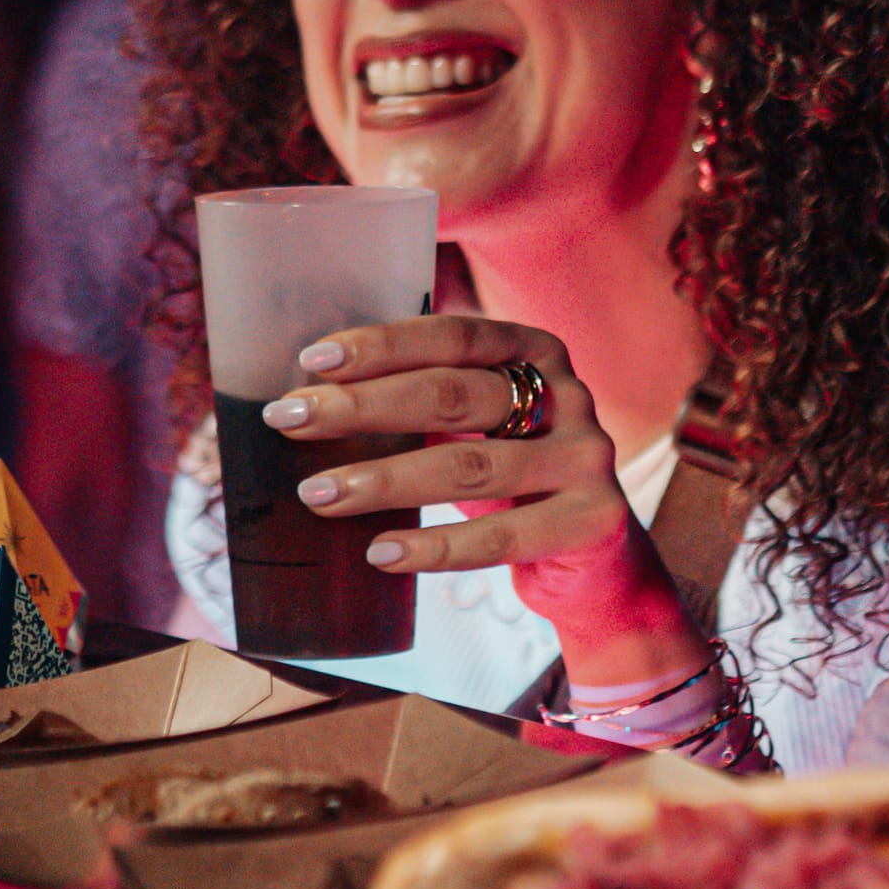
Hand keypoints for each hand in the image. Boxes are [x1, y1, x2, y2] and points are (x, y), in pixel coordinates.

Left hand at [264, 313, 693, 665]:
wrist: (600, 552)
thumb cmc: (516, 473)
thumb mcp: (484, 421)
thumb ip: (428, 398)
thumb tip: (313, 395)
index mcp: (536, 349)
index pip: (453, 336)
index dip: (382, 344)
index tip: (312, 360)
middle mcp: (568, 393)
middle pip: (454, 394)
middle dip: (362, 406)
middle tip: (288, 419)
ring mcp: (586, 455)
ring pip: (470, 466)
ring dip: (383, 479)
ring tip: (317, 493)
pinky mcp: (591, 518)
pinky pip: (501, 537)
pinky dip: (434, 547)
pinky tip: (381, 552)